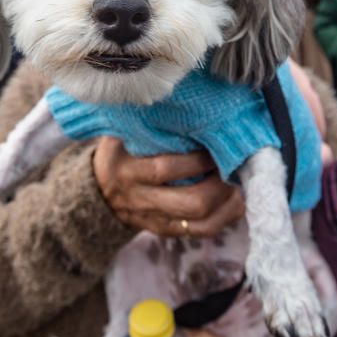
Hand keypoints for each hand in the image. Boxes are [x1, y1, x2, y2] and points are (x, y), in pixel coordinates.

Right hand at [92, 137, 243, 237]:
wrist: (98, 189)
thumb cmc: (121, 151)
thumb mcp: (124, 133)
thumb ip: (148, 124)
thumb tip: (190, 105)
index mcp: (127, 169)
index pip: (165, 169)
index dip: (197, 160)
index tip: (215, 145)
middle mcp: (140, 198)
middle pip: (189, 202)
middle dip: (219, 186)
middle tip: (234, 166)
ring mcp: (154, 218)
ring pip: (199, 222)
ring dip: (227, 205)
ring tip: (239, 185)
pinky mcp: (165, 230)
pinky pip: (200, 232)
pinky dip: (224, 218)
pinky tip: (234, 201)